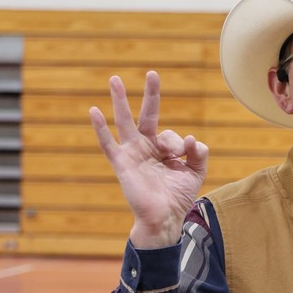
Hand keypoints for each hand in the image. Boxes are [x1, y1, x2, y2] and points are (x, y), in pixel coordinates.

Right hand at [89, 70, 208, 248]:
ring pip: (125, 122)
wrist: (165, 218)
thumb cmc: (178, 197)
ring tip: (114, 79)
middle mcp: (146, 147)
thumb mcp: (195, 172)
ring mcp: (132, 153)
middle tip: (152, 73)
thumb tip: (191, 139)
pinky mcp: (122, 164)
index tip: (184, 152)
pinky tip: (94, 111)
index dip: (179, 142)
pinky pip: (108, 143)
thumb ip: (198, 154)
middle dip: (150, 95)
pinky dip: (100, 128)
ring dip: (120, 100)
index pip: (171, 134)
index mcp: (162, 148)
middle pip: (146, 115)